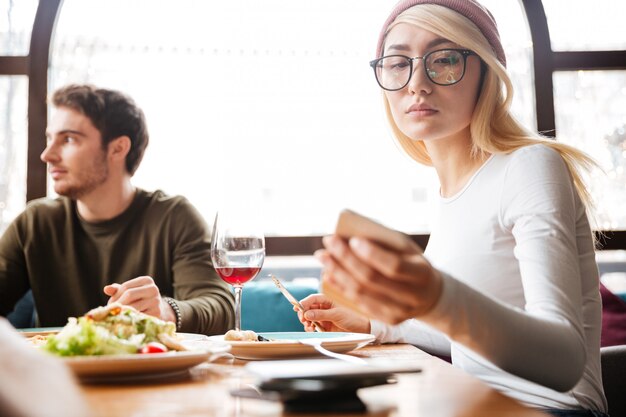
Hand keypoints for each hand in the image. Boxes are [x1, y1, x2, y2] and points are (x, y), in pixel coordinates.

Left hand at [103, 276, 173, 321]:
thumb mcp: (130, 292)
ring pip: (133, 306)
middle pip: (130, 295)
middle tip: (111, 311)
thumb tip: (106, 289)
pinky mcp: (157, 313)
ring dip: (122, 312)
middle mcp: (153, 289)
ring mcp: (156, 301)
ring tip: (117, 315)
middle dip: (118, 303)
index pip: (126, 286)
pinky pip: (139, 316)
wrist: (157, 310)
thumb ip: (118, 290)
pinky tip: (126, 320)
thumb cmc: (139, 299)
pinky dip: (130, 318)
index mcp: (146, 280)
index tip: (110, 304)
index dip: (115, 296)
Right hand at [296, 293, 370, 333]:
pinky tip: (311, 329)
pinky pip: (311, 326)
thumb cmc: (350, 318)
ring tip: (309, 325)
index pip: (312, 299)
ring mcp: (321, 318)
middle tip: (303, 319)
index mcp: (326, 301)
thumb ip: (321, 314)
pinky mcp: (322, 327)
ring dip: (305, 321)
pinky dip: (309, 328)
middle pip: (307, 308)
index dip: (304, 302)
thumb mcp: (336, 315)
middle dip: (303, 313)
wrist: (359, 330)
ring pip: (308, 318)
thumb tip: (307, 314)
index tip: (298, 307)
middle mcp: (322, 308)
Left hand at [315, 235, 441, 324]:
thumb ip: (386, 243)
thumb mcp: (409, 251)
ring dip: (337, 272)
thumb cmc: (414, 264)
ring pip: (360, 293)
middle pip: (371, 280)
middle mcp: (411, 297)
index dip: (372, 254)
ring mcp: (399, 312)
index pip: (394, 266)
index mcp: (422, 274)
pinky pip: (358, 303)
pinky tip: (329, 273)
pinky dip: (341, 287)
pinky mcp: (387, 320)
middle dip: (346, 258)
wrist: (430, 296)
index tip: (352, 240)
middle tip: (329, 241)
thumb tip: (351, 234)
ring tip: (323, 255)